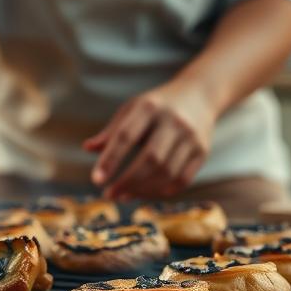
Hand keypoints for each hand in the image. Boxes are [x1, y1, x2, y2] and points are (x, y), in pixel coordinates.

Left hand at [84, 82, 216, 199]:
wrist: (199, 95)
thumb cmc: (157, 105)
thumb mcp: (132, 108)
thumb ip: (112, 131)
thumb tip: (87, 148)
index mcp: (150, 107)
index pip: (127, 136)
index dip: (111, 160)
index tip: (97, 180)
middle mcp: (173, 121)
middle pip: (151, 159)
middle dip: (127, 181)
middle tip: (109, 194)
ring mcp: (191, 137)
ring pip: (167, 173)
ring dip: (142, 190)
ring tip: (124, 195)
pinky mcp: (202, 151)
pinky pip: (182, 180)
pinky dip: (161, 192)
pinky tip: (144, 193)